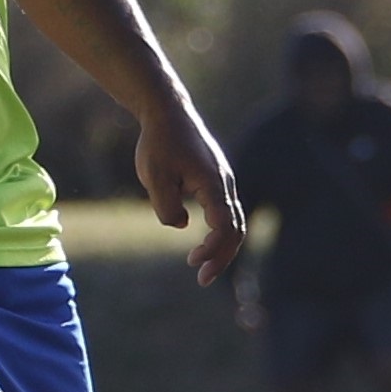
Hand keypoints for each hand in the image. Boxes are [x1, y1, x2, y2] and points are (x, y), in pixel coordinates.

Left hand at [133, 101, 245, 283]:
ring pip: (233, 221)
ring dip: (221, 247)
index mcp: (213, 183)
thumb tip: (180, 224)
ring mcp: (223, 181)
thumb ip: (165, 207)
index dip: (212, 250)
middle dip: (221, 257)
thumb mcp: (154, 177)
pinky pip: (224, 212)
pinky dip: (218, 233)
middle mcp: (225, 183)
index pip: (224, 226)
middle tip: (201, 279)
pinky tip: (199, 244)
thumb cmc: (158, 143)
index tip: (192, 262)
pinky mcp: (215, 180)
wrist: (168, 112)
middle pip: (236, 229)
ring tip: (200, 266)